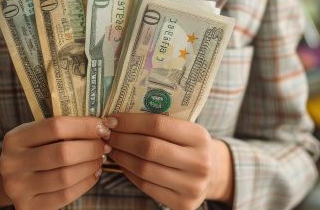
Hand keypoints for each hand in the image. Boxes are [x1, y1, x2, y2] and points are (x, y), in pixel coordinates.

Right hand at [0, 116, 111, 208]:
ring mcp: (18, 187)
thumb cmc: (33, 151)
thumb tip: (101, 126)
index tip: (102, 127)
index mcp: (14, 139)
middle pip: (63, 153)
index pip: (55, 126)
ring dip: (90, 166)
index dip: (84, 126)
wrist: (13, 180)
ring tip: (99, 160)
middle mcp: (12, 163)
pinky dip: (85, 183)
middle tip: (104, 146)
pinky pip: (65, 195)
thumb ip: (62, 129)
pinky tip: (93, 174)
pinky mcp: (28, 206)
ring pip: (66, 176)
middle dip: (91, 148)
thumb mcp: (37, 135)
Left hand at [104, 114, 232, 209]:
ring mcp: (192, 185)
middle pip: (149, 147)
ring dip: (121, 157)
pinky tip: (122, 164)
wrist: (213, 175)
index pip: (157, 124)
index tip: (111, 119)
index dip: (130, 121)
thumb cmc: (189, 146)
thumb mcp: (184, 130)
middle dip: (122, 139)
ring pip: (144, 168)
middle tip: (107, 134)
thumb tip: (118, 119)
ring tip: (111, 148)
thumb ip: (160, 123)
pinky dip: (129, 173)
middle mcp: (199, 162)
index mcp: (199, 136)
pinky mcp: (183, 203)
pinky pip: (146, 186)